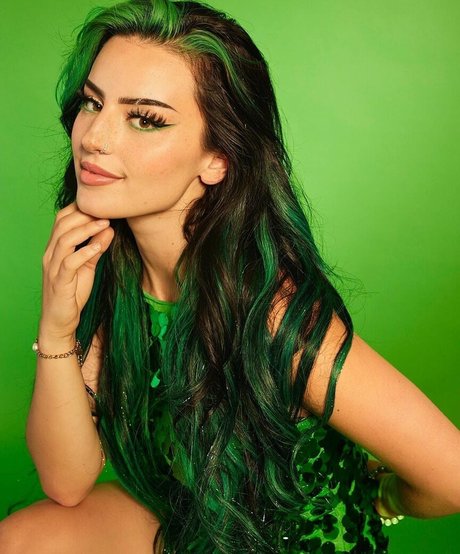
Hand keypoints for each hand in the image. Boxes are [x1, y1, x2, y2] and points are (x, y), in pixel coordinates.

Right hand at [39, 202, 114, 341]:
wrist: (59, 322)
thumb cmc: (73, 293)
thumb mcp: (88, 266)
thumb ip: (97, 248)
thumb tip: (110, 228)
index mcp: (55, 247)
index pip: (62, 218)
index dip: (80, 208)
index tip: (102, 204)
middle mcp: (50, 254)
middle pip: (62, 224)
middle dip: (85, 214)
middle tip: (107, 211)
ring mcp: (52, 267)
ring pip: (65, 240)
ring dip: (86, 230)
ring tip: (106, 224)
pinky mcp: (59, 282)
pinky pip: (69, 263)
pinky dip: (84, 252)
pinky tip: (98, 247)